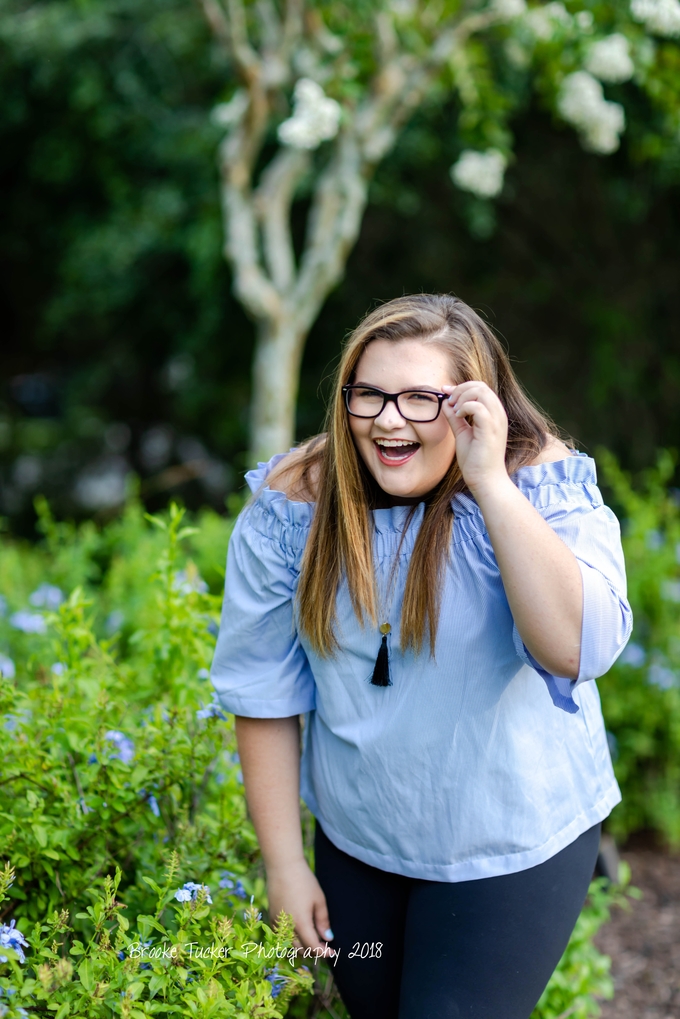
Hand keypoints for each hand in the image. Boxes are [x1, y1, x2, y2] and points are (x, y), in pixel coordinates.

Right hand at [266, 858, 334, 956]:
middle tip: (324, 946)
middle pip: (301, 950)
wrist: (282, 866)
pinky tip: (300, 930)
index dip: (324, 953)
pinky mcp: (272, 917)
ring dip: (302, 947)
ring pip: (290, 945)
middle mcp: (287, 927)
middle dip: (313, 951)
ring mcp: (277, 923)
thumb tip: (328, 938)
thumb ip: (323, 921)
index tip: (332, 952)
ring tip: (313, 939)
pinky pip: (282, 936)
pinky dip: (291, 939)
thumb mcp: (319, 900)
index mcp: (301, 923)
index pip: (313, 947)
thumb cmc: (304, 881)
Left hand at [441, 381, 509, 497]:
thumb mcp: (462, 433)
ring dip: (462, 397)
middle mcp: (498, 414)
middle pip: (481, 386)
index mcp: (493, 414)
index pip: (481, 388)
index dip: (461, 387)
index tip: (445, 392)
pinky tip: (458, 416)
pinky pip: (478, 407)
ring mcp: (496, 421)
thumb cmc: (476, 460)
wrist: (484, 479)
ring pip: (481, 391)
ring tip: (454, 410)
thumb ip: (456, 418)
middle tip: (449, 402)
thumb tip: (445, 403)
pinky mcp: (490, 429)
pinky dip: (465, 407)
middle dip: (461, 389)